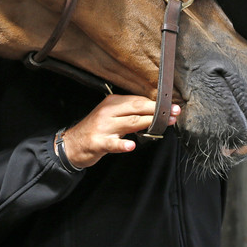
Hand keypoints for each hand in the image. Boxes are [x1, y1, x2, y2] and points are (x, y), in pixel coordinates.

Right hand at [59, 95, 180, 168]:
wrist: (73, 143)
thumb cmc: (97, 129)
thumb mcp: (111, 115)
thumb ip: (129, 113)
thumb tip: (155, 112)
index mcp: (112, 102)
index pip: (138, 100)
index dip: (156, 104)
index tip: (172, 106)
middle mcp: (108, 111)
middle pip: (136, 108)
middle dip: (157, 110)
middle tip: (174, 113)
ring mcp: (103, 127)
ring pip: (129, 122)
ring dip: (149, 123)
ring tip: (163, 124)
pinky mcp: (98, 142)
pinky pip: (112, 143)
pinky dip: (122, 144)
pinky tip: (131, 146)